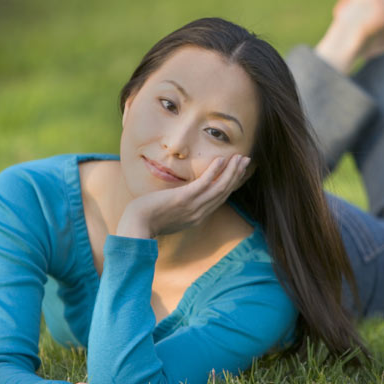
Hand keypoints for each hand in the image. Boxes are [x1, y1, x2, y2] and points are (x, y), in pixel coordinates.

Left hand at [116, 154, 250, 238]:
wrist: (137, 226)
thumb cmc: (148, 220)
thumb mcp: (171, 216)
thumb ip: (182, 209)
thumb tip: (183, 199)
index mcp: (198, 217)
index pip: (220, 198)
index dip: (232, 184)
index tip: (239, 172)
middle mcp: (200, 213)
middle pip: (224, 192)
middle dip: (237, 175)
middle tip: (246, 161)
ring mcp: (194, 206)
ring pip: (220, 187)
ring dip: (232, 171)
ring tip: (240, 158)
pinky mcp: (185, 199)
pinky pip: (204, 184)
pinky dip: (215, 172)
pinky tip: (222, 160)